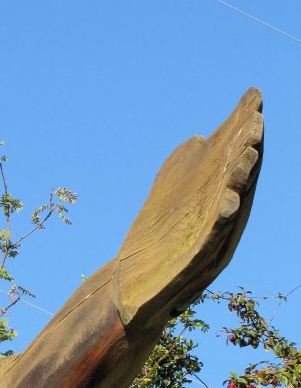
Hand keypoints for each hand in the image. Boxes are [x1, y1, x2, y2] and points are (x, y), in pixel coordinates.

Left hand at [114, 87, 262, 331]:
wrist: (131, 292)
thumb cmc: (157, 247)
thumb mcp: (171, 200)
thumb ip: (184, 169)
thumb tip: (197, 138)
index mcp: (216, 200)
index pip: (232, 159)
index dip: (243, 130)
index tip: (253, 96)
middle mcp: (219, 219)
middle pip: (238, 179)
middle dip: (248, 149)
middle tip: (256, 117)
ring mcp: (208, 241)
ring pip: (231, 207)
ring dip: (240, 180)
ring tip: (249, 151)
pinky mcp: (192, 263)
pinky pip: (211, 241)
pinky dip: (221, 221)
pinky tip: (228, 201)